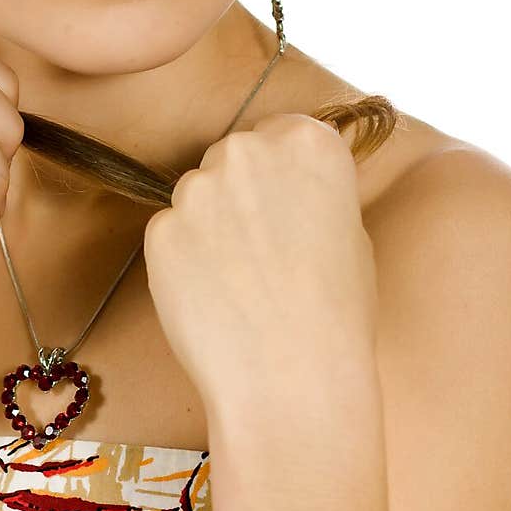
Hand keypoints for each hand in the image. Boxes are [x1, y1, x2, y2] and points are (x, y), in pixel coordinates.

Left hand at [142, 113, 379, 414]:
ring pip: (198, 194)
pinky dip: (185, 260)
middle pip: (234, 156)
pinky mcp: (159, 229)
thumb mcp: (351, 233)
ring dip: (211, 225)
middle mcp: (248, 150)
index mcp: (308, 142)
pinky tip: (212, 297)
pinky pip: (171, 233)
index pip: (284, 132)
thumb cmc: (338, 314)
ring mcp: (196, 188)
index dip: (284, 174)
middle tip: (263, 249)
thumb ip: (313, 192)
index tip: (289, 206)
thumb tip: (286, 189)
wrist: (291, 379)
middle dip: (242, 192)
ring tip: (239, 282)